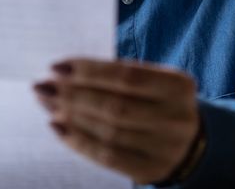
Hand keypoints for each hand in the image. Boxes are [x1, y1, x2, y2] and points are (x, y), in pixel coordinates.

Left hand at [33, 58, 200, 184]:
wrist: (191, 143)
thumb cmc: (158, 102)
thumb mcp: (153, 82)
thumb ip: (118, 76)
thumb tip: (64, 73)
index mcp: (178, 85)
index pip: (127, 75)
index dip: (89, 71)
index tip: (56, 66)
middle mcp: (176, 117)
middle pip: (115, 106)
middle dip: (73, 94)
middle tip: (42, 85)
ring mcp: (165, 147)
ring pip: (108, 132)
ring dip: (71, 116)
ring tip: (46, 104)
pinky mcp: (151, 169)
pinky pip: (108, 156)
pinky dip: (78, 141)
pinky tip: (57, 127)